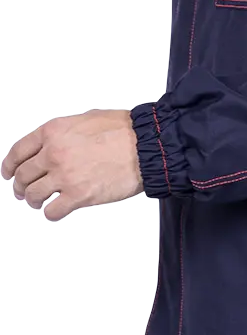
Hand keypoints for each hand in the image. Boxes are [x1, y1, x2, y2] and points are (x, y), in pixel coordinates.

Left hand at [0, 108, 143, 219]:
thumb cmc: (123, 132)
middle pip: (22, 174)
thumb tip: (55, 144)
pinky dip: (50, 214)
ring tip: (38, 202)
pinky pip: (53, 211)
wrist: (144, 146)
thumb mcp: (84, 121)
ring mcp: (64, 176)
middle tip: (22, 189)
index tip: (8, 170)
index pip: (18, 151)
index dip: (9, 164)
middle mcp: (54, 153)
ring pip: (33, 194)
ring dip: (33, 200)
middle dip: (19, 185)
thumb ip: (64, 134)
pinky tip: (54, 211)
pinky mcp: (78, 195)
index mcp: (53, 132)